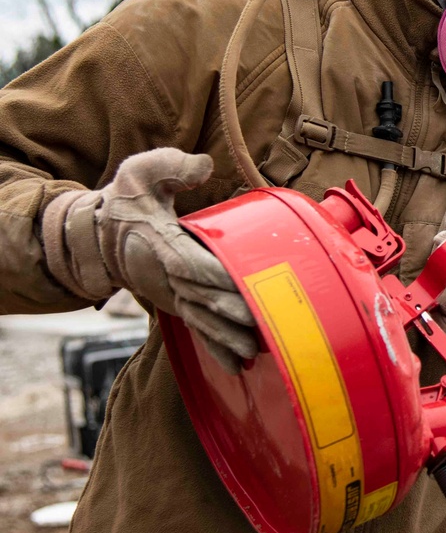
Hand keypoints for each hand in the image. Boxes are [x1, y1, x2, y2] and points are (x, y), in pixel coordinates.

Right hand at [42, 149, 258, 374]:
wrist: (95, 237)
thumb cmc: (125, 201)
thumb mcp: (140, 172)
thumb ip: (171, 166)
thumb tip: (203, 166)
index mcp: (160, 244)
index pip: (191, 264)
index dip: (216, 276)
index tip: (242, 283)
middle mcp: (164, 276)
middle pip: (202, 298)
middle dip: (231, 312)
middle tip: (262, 322)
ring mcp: (170, 294)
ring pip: (201, 319)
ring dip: (227, 337)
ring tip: (253, 350)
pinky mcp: (175, 303)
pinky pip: (196, 328)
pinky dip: (215, 348)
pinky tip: (236, 366)